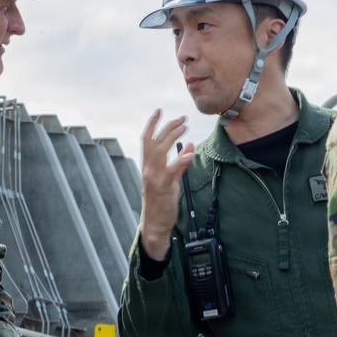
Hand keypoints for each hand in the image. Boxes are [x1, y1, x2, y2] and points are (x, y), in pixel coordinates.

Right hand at [140, 109, 194, 260]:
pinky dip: (180, 161)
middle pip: (155, 142)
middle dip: (168, 128)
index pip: (147, 140)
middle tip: (182, 118)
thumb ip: (179, 163)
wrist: (154, 224)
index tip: (159, 111)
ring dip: (172, 137)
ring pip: (160, 152)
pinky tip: (189, 153)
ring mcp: (154, 178)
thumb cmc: (161, 202)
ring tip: (184, 127)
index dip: (152, 125)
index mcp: (147, 167)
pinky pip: (171, 171)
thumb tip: (189, 147)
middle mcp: (148, 170)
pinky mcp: (163, 187)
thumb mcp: (170, 180)